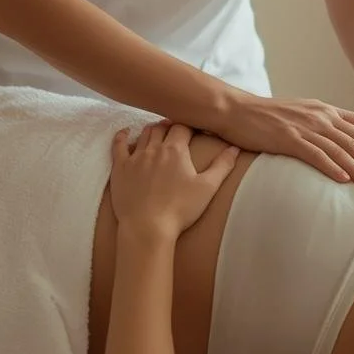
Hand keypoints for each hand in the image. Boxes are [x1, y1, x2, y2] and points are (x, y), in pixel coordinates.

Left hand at [109, 122, 239, 242]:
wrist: (147, 227)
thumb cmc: (180, 209)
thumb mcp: (207, 188)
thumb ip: (222, 165)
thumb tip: (235, 148)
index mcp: (176, 150)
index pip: (183, 126)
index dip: (189, 126)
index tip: (193, 130)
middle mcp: (154, 148)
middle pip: (162, 127)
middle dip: (170, 126)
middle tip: (176, 131)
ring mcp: (135, 157)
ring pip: (144, 134)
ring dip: (152, 131)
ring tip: (158, 134)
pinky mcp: (120, 168)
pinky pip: (118, 145)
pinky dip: (122, 136)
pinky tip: (126, 133)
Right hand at [218, 95, 353, 191]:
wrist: (238, 110)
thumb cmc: (274, 115)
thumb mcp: (313, 111)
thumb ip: (345, 118)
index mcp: (329, 113)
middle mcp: (322, 119)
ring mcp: (305, 128)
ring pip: (341, 151)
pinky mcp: (288, 138)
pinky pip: (314, 154)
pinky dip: (330, 166)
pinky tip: (344, 179)